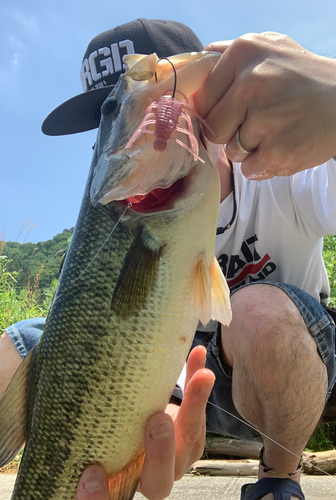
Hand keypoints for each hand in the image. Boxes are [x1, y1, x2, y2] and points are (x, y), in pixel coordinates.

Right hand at [76, 345, 214, 499]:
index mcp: (119, 479)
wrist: (134, 415)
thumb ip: (76, 412)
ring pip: (190, 445)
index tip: (89, 473)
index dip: (97, 497)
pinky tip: (197, 355)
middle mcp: (149, 474)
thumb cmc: (104, 420)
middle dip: (159, 453)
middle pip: (159, 483)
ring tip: (198, 376)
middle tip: (156, 421)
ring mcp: (175, 457)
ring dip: (195, 408)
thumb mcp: (88, 418)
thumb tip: (34, 379)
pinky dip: (197, 384)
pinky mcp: (191, 434)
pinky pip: (200, 414)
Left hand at [194, 32, 335, 178]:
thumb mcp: (270, 47)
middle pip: (214, 128)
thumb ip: (232, 53)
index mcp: (244, 53)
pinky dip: (264, 164)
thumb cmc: (304, 77)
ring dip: (250, 149)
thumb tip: (202, 57)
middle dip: (232, 131)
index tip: (234, 110)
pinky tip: (283, 145)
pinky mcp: (276, 151)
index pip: (203, 99)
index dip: (216, 110)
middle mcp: (251, 83)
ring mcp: (264, 119)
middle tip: (260, 121)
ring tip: (277, 131)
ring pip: (232, 151)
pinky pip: (249, 169)